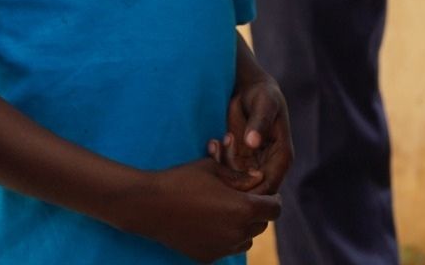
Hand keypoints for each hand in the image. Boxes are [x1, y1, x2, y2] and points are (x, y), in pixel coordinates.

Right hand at [111, 159, 279, 261]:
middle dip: (257, 212)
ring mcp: (223, 248)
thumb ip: (241, 176)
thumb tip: (259, 178)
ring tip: (228, 212)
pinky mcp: (208, 257)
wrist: (150, 205)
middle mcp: (237, 232)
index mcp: (243, 208)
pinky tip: (210, 224)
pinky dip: (226, 238)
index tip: (264, 192)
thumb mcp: (214, 169)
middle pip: (262, 225)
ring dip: (244, 227)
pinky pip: (227, 248)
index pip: (275, 208)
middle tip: (244, 199)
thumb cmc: (182, 180)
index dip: (273, 199)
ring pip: (247, 239)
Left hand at [213, 62, 291, 190]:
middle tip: (221, 152)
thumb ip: (259, 122)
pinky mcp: (239, 159)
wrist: (249, 87)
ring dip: (224, 166)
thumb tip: (253, 142)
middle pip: (252, 189)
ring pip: (237, 181)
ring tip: (219, 140)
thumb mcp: (264, 103)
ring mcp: (253, 163)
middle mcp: (269, 164)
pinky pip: (227, 170)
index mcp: (282, 155)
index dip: (252, 190)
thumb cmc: (262, 93)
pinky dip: (218, 161)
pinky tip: (213, 142)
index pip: (270, 185)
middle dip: (233, 177)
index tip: (232, 179)